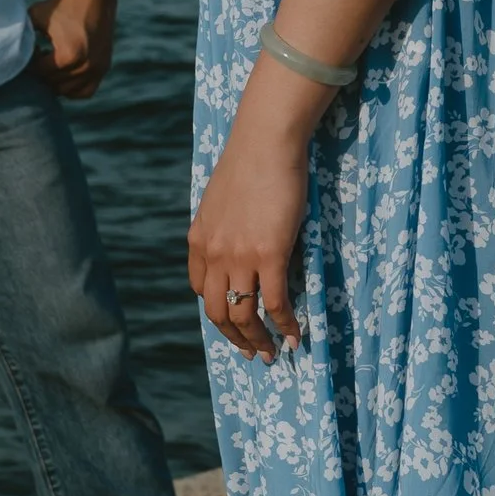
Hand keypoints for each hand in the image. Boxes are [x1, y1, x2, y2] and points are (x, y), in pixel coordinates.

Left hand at [29, 0, 114, 99]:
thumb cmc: (63, 4)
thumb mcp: (36, 16)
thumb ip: (23, 35)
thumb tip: (11, 53)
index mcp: (68, 56)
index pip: (40, 72)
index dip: (30, 63)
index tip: (31, 50)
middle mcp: (86, 66)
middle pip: (53, 83)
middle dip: (42, 72)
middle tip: (39, 57)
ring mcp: (98, 69)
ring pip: (68, 90)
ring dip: (56, 81)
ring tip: (51, 63)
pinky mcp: (104, 67)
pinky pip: (86, 91)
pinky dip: (74, 87)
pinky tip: (64, 72)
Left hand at [188, 102, 308, 359]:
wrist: (265, 141)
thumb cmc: (251, 162)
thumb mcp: (222, 198)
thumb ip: (225, 225)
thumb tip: (239, 238)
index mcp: (199, 240)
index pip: (201, 289)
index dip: (218, 309)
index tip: (235, 319)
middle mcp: (214, 254)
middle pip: (217, 312)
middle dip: (235, 339)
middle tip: (252, 354)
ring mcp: (239, 256)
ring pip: (243, 315)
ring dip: (258, 341)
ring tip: (273, 353)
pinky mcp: (269, 254)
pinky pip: (274, 303)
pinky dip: (284, 325)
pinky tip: (295, 335)